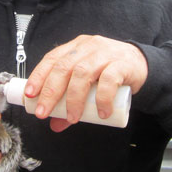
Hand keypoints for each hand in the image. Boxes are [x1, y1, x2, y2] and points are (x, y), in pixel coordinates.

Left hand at [25, 35, 147, 131]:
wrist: (142, 65)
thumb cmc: (109, 73)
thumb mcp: (88, 84)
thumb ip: (71, 102)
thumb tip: (54, 124)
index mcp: (75, 48)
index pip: (52, 58)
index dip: (38, 76)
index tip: (30, 95)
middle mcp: (88, 47)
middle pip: (64, 67)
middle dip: (51, 91)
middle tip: (44, 113)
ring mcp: (105, 53)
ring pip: (83, 73)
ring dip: (74, 98)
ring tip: (72, 118)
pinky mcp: (122, 64)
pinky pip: (109, 80)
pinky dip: (102, 98)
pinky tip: (101, 113)